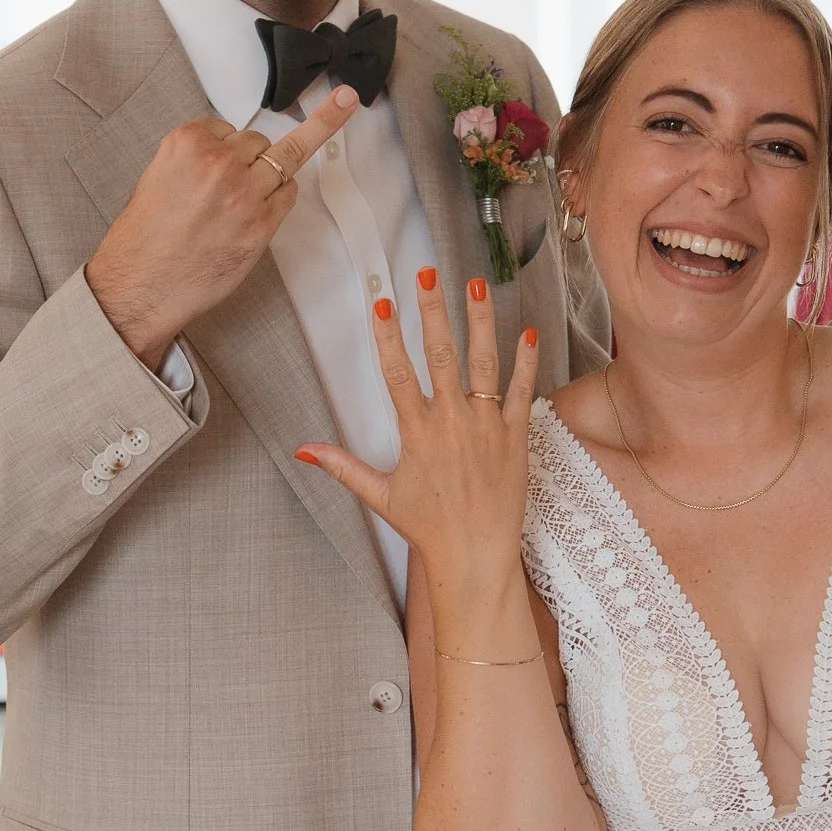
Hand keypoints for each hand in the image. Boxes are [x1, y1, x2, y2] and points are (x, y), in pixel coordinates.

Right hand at [86, 86, 359, 367]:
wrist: (141, 285)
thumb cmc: (146, 238)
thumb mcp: (159, 176)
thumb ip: (196, 159)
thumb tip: (233, 152)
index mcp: (186, 142)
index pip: (226, 127)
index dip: (226, 147)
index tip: (221, 161)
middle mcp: (218, 161)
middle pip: (257, 140)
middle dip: (249, 160)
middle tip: (229, 190)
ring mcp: (245, 192)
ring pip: (282, 160)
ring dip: (272, 174)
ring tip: (257, 190)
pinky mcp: (262, 224)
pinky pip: (289, 194)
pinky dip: (281, 198)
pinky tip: (263, 210)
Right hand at [296, 272, 539, 595]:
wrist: (476, 557)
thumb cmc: (429, 528)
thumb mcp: (380, 495)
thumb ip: (342, 466)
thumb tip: (304, 450)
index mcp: (417, 434)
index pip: (398, 373)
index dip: (388, 336)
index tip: (382, 303)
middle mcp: (452, 424)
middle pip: (440, 355)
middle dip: (432, 310)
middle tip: (427, 273)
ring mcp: (487, 428)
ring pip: (483, 362)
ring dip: (479, 320)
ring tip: (477, 284)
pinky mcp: (516, 437)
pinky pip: (521, 392)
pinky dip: (525, 361)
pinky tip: (526, 331)